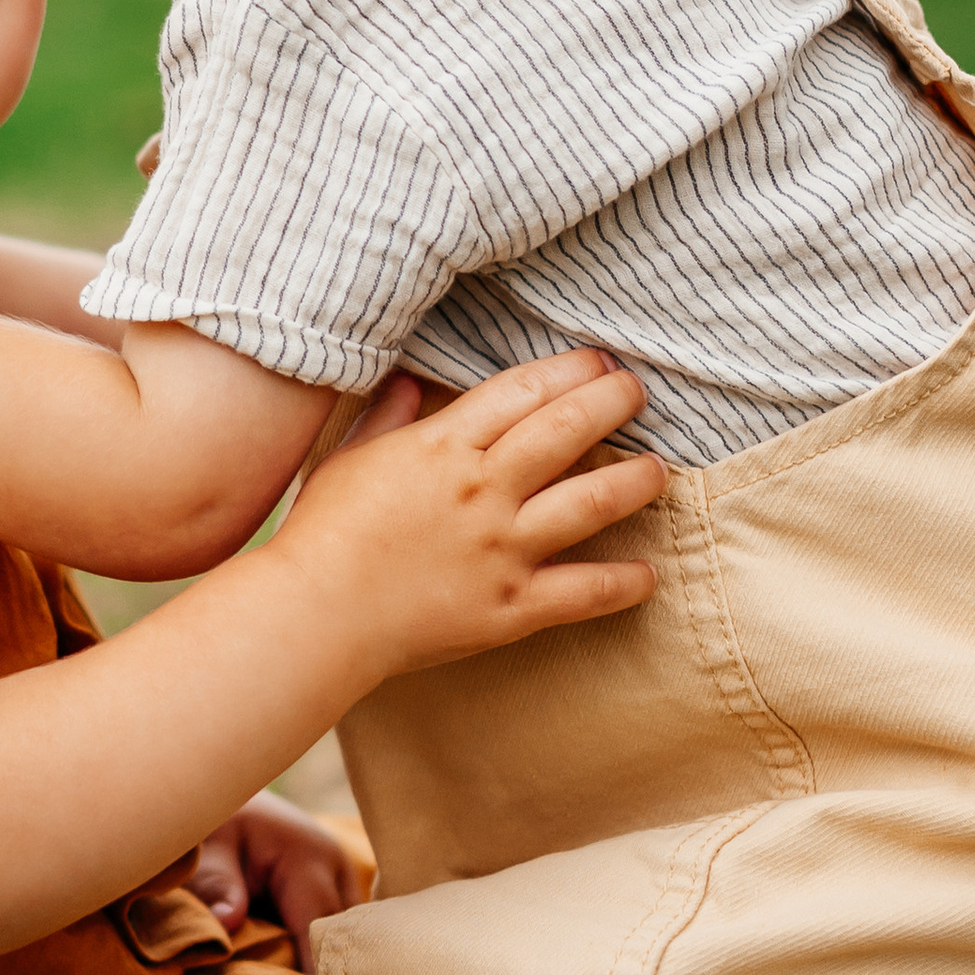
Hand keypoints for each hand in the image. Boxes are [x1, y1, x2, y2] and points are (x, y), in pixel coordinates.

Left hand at [180, 789, 365, 971]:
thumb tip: (227, 925)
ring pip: (352, 935)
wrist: (219, 796)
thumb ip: (217, 888)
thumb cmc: (212, 825)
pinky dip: (334, 957)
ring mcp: (339, 877)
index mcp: (307, 856)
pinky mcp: (333, 890)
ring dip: (340, 969)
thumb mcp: (206, 852)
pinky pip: (342, 930)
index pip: (321, 927)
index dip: (319, 972)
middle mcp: (335, 867)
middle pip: (348, 935)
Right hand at [269, 348, 662, 681]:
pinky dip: (622, 584)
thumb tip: (406, 378)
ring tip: (658, 470)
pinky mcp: (511, 605)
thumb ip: (385, 415)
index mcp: (442, 446)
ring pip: (590, 502)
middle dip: (611, 402)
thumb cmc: (323, 533)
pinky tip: (650, 575)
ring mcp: (501, 548)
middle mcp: (482, 489)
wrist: (315, 614)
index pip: (522, 391)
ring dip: (634, 481)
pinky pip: (582, 591)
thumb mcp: (348, 458)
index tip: (597, 361)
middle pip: (565, 430)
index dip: (568, 371)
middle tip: (637, 392)